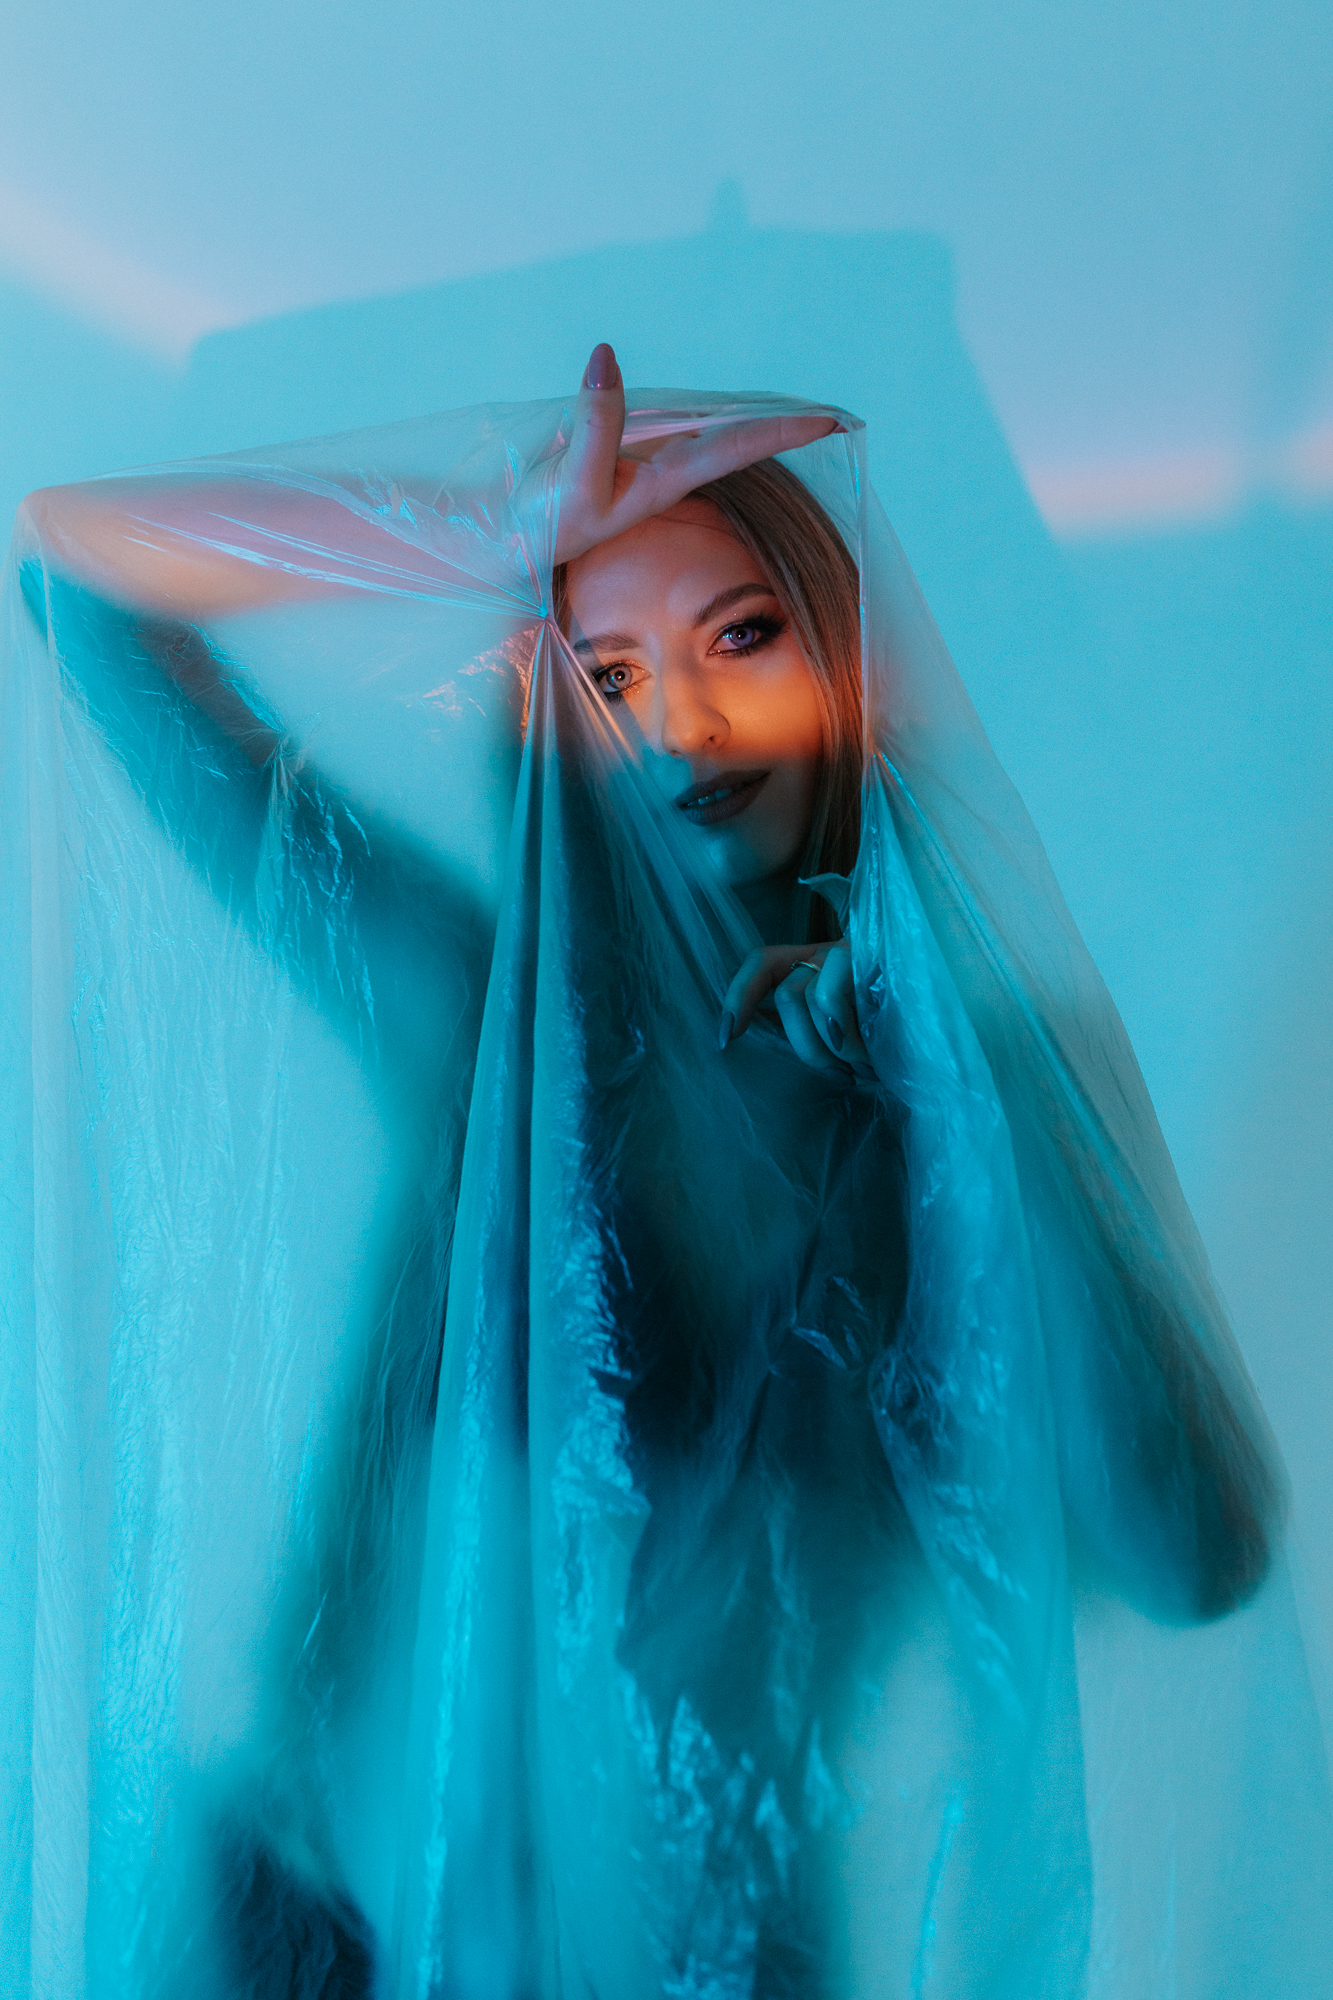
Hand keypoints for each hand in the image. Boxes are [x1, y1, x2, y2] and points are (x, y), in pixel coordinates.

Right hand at [552, 343, 837, 565]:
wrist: (511, 540)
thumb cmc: (544, 522)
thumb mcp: (572, 478)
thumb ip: (594, 421)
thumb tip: (606, 356)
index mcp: (667, 480)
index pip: (738, 447)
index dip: (784, 431)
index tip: (833, 421)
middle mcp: (668, 470)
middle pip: (738, 438)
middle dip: (783, 426)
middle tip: (836, 414)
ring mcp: (648, 461)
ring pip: (710, 428)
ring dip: (751, 418)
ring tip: (797, 409)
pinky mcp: (623, 450)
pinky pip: (677, 421)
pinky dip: (708, 410)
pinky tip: (725, 409)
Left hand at [719, 940, 875, 1079]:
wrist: (949, 1021)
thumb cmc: (885, 1035)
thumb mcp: (839, 1032)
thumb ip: (805, 1031)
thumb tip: (758, 1049)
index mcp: (813, 964)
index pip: (761, 963)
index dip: (739, 996)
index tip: (727, 1039)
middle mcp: (828, 954)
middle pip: (787, 994)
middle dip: (806, 1046)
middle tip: (837, 1074)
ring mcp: (852, 952)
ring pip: (809, 998)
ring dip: (832, 1047)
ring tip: (861, 1069)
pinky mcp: (873, 960)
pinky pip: (831, 995)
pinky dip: (839, 1030)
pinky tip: (864, 1056)